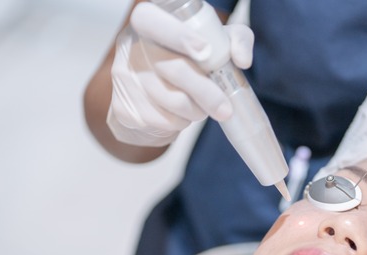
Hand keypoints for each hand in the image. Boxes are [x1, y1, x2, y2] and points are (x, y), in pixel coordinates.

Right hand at [106, 2, 253, 146]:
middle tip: (224, 108)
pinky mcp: (123, 108)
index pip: (150, 20)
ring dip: (196, 109)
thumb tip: (243, 61)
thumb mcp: (216, 44)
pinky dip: (181, 122)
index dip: (177, 35)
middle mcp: (130, 47)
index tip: (206, 51)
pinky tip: (181, 114)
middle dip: (204, 91)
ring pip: (170, 99)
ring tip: (202, 107)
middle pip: (170, 67)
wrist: (153, 100)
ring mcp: (124, 78)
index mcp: (148, 24)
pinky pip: (162, 120)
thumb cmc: (189, 64)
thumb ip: (235, 41)